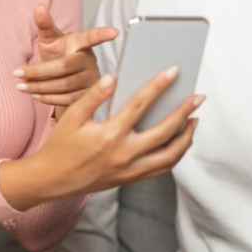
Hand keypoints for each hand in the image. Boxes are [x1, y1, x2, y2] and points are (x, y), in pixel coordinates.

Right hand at [0, 68, 204, 209]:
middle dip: (185, 113)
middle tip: (199, 98)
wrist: (52, 180)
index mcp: (110, 135)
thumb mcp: (72, 117)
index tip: (173, 72)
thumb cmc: (60, 146)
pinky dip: (175, 155)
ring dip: (186, 138)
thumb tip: (113, 78)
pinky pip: (161, 169)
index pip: (141, 105)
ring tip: (194, 121)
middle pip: (166, 132)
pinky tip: (179, 142)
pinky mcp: (130, 179)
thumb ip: (93, 96)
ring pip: (170, 156)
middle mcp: (125, 154)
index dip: (159, 86)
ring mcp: (130, 170)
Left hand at [15, 6, 116, 116]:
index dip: (102, 35)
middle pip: (64, 66)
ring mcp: (91, 79)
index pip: (91, 37)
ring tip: (20, 86)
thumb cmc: (58, 54)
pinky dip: (47, 98)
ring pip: (64, 85)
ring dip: (39, 86)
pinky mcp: (87, 96)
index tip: (115, 32)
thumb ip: (45, 24)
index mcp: (81, 44)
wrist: (63, 79)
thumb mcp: (50, 39)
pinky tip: (33, 95)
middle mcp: (89, 60)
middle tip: (16, 73)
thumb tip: (39, 7)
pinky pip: (67, 99)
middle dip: (38, 71)